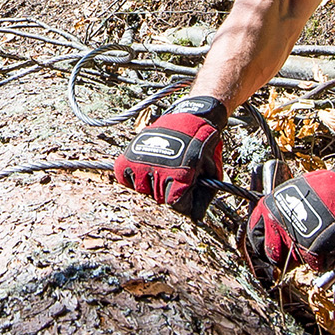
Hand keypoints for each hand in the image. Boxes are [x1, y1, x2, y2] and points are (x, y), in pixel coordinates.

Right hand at [115, 95, 227, 219]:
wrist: (192, 117)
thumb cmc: (202, 145)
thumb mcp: (211, 170)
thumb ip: (203, 195)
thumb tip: (196, 218)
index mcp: (180, 174)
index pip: (175, 205)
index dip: (181, 203)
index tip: (183, 197)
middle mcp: (160, 169)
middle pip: (158, 199)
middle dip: (166, 193)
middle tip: (172, 179)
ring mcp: (143, 162)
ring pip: (141, 190)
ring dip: (149, 184)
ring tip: (159, 172)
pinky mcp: (129, 156)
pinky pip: (124, 178)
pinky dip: (131, 177)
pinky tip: (143, 170)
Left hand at [244, 159, 334, 273]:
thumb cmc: (328, 190)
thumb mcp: (297, 191)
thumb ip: (284, 208)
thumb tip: (273, 224)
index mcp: (271, 207)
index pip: (254, 235)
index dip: (262, 244)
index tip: (269, 247)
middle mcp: (279, 224)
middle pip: (273, 254)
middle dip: (285, 255)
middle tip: (298, 249)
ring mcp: (296, 237)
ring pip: (295, 260)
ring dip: (307, 256)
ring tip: (320, 241)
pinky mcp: (314, 249)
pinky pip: (315, 264)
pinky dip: (324, 260)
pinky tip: (331, 246)